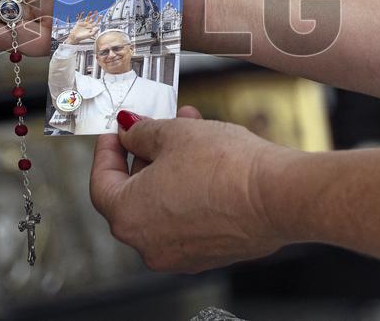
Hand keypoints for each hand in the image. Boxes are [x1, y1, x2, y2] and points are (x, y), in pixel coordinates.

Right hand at [67, 12, 99, 44]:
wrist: (75, 37)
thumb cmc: (82, 37)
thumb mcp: (89, 35)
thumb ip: (94, 32)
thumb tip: (98, 28)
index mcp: (91, 28)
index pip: (95, 22)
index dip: (98, 19)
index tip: (100, 16)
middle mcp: (88, 25)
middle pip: (92, 19)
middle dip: (94, 15)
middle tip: (96, 11)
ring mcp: (83, 23)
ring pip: (87, 18)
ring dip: (89, 14)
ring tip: (91, 11)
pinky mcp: (79, 22)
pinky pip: (80, 18)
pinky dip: (81, 15)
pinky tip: (83, 12)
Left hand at [89, 107, 294, 272]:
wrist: (278, 195)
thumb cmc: (225, 168)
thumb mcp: (174, 133)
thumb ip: (141, 132)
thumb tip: (130, 131)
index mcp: (128, 217)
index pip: (101, 182)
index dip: (107, 150)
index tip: (117, 132)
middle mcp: (149, 244)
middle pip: (133, 194)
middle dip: (145, 154)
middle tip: (156, 127)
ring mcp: (180, 253)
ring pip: (163, 203)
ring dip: (170, 166)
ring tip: (190, 131)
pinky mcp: (210, 253)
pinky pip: (188, 217)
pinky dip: (189, 189)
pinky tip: (207, 159)